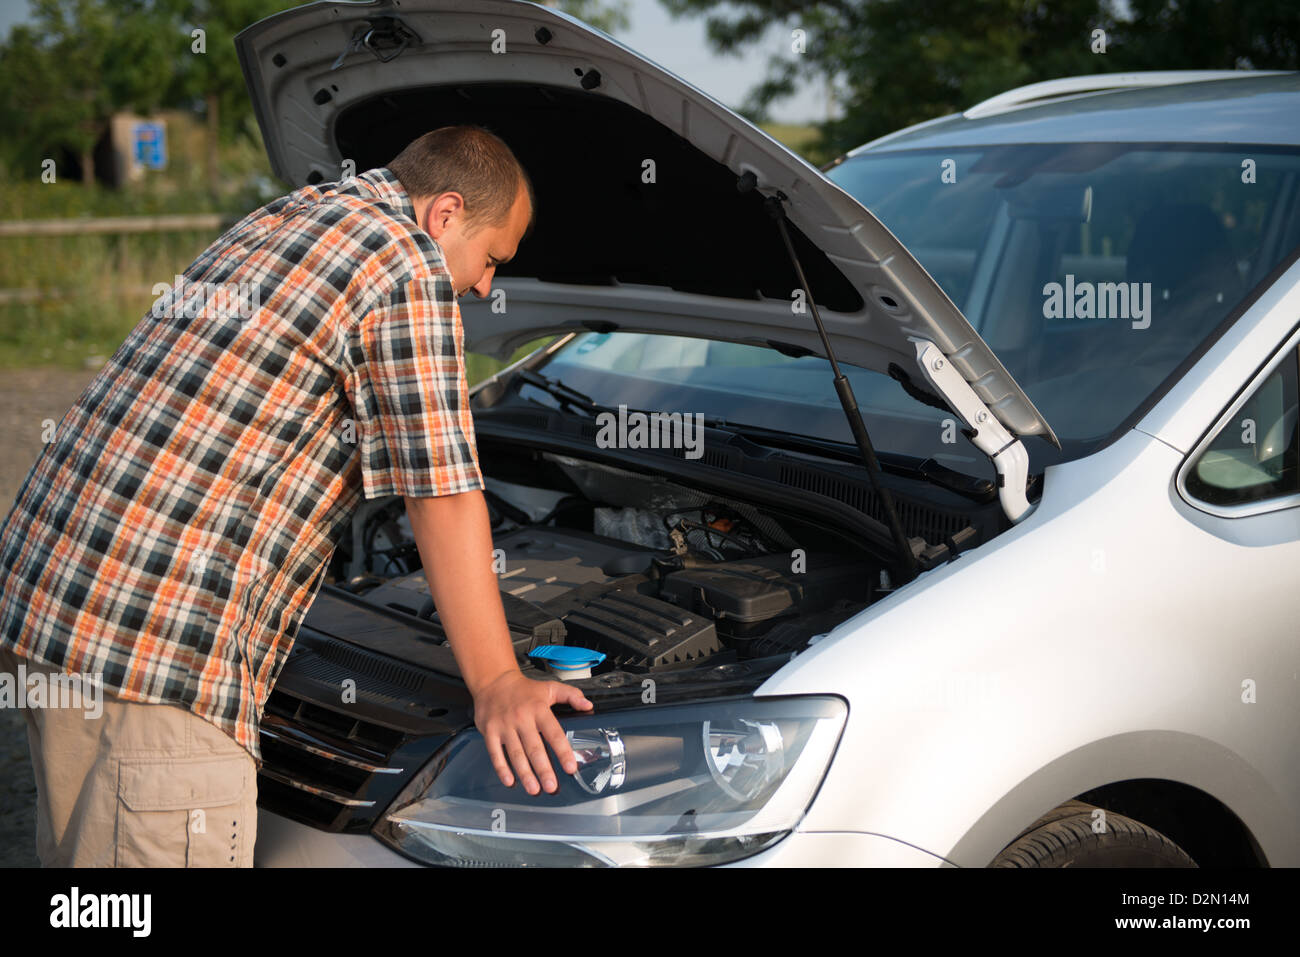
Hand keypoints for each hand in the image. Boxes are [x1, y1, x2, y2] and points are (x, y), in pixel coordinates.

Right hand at [473, 669, 593, 793]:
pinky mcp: (489, 732)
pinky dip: (502, 769)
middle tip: (551, 786)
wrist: (493, 681)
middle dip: (543, 769)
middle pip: (534, 748)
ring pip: (516, 754)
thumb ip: (571, 695)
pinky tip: (510, 781)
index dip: (563, 751)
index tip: (570, 767)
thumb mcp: (550, 687)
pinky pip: (495, 753)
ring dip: (525, 773)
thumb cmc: (524, 689)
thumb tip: (588, 705)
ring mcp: (504, 726)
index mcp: (538, 709)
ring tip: (534, 789)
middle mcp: (521, 718)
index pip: (553, 733)